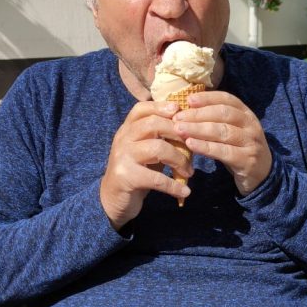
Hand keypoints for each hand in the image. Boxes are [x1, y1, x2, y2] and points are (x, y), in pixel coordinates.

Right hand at [100, 101, 192, 229]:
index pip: (141, 109)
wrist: (112, 199)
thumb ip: (159, 138)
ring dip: (179, 160)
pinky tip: (185, 191)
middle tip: (193, 146)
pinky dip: (174, 185)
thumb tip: (188, 129)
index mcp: (127, 130)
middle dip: (178, 133)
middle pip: (153, 124)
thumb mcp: (145, 151)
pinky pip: (156, 178)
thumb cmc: (136, 172)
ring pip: (157, 148)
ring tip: (189, 171)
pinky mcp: (126, 177)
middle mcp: (123, 139)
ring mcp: (122, 157)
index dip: (161, 107)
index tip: (179, 111)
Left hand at [172, 91, 271, 195]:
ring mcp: (251, 143)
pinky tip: (191, 144)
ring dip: (198, 129)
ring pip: (223, 132)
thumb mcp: (232, 130)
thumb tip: (187, 108)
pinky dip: (206, 147)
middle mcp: (251, 125)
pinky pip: (224, 152)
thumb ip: (215, 120)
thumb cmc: (239, 149)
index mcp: (246, 114)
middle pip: (223, 114)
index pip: (227, 99)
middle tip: (177, 118)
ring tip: (180, 130)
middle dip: (198, 114)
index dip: (207, 98)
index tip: (188, 100)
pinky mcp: (248, 160)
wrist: (262, 174)